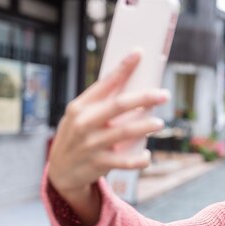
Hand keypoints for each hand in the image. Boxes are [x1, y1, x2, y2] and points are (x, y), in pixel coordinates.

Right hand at [47, 53, 168, 223]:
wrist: (60, 172)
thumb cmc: (78, 137)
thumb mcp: (80, 118)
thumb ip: (100, 105)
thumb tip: (135, 89)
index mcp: (80, 107)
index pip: (105, 83)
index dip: (123, 67)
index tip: (139, 53)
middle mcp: (84, 123)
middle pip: (120, 105)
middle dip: (144, 97)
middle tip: (164, 94)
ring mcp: (91, 144)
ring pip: (126, 132)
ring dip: (146, 126)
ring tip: (159, 123)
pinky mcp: (99, 163)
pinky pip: (126, 161)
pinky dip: (140, 159)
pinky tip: (147, 156)